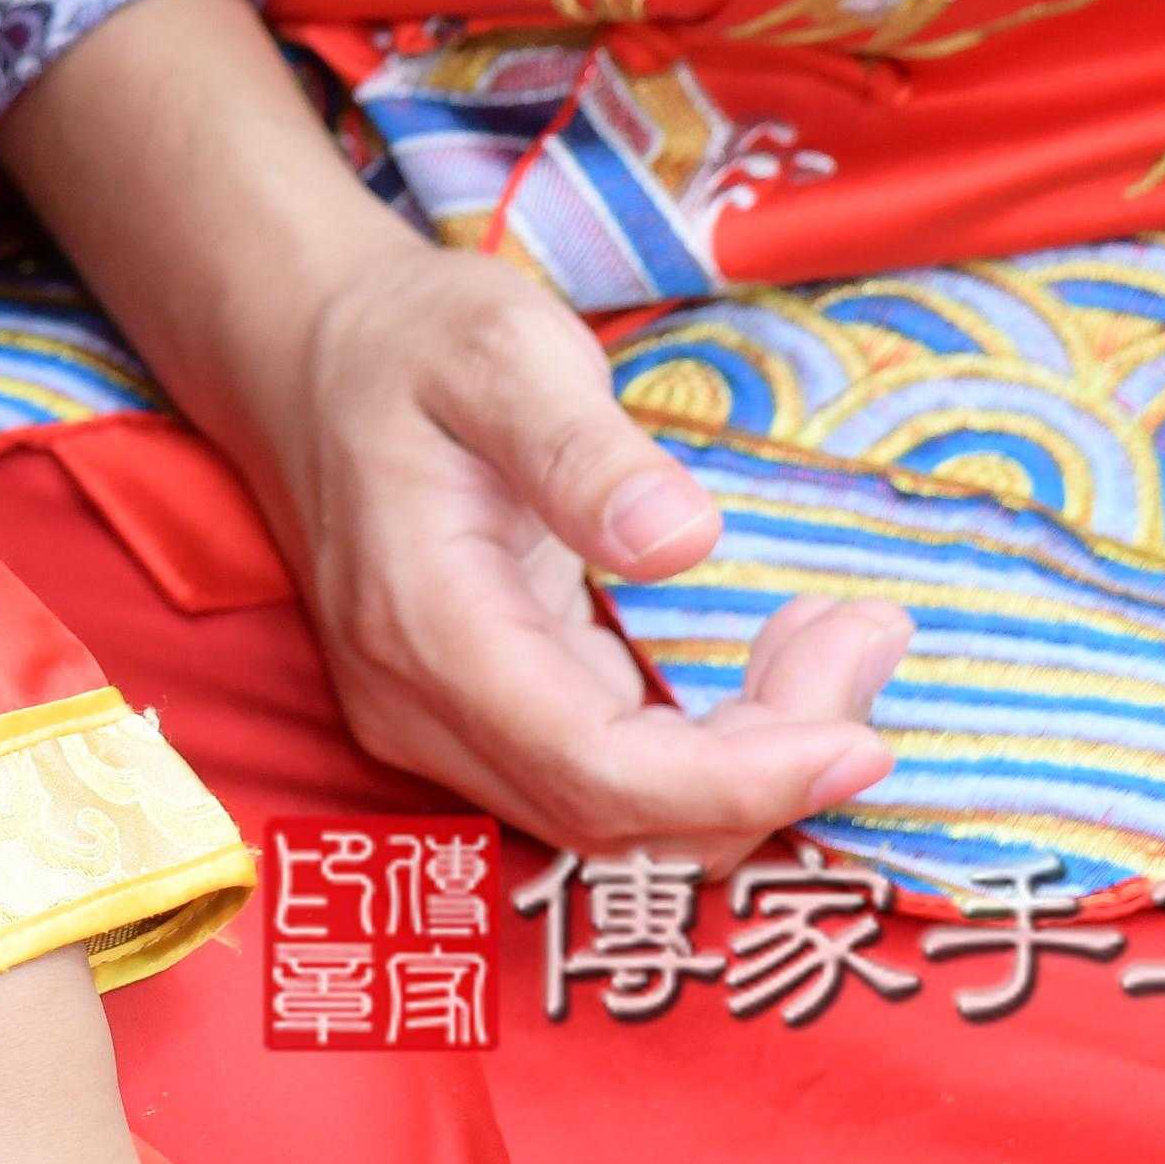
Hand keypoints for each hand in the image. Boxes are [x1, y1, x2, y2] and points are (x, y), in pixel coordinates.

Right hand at [250, 237, 907, 866]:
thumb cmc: (409, 339)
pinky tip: (774, 660)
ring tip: (836, 636)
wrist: (302, 352)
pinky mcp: (478, 719)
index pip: (600, 773)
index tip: (862, 739)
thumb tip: (684, 543)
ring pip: (625, 823)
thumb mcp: (502, 350)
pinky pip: (611, 784)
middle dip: (770, 765)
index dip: (742, 782)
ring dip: (753, 763)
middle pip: (624, 823)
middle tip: (862, 634)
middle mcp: (422, 708)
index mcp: (429, 626)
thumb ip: (583, 450)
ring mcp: (440, 725)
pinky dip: (713, 753)